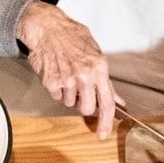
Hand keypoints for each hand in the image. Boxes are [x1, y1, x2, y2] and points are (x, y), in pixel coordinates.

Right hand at [15, 1, 122, 137]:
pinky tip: (57, 72)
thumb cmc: (71, 37)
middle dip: (83, 105)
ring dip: (69, 93)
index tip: (104, 134)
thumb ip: (105, 80)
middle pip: (86, 109)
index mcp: (99, 68)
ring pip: (69, 102)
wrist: (47, 28)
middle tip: (80, 92)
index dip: (106, 122)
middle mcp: (84, 76)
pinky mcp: (51, 82)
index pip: (106, 102)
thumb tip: (116, 100)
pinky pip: (57, 95)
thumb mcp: (95, 54)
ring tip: (67, 74)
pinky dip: (56, 88)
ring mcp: (67, 80)